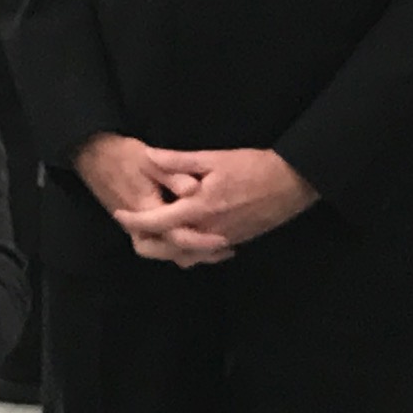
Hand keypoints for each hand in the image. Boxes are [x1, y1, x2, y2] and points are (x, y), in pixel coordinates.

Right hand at [72, 133, 225, 266]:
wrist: (91, 154)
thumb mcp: (147, 159)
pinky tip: (196, 240)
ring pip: (164, 252)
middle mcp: (139, 225)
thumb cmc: (121, 154)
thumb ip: (171, 174)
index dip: (201, 240)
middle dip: (197, 253)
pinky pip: (159, 245)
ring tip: (217, 248)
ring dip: (189, 253)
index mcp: (145, 208)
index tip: (224, 238)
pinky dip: (179, 248)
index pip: (175, 235)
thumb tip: (194, 188)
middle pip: (169, 252)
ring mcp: (135, 227)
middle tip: (224, 247)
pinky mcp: (135, 225)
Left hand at [114, 147, 317, 259]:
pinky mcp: (236, 241)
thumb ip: (178, 161)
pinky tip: (185, 238)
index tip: (118, 213)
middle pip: (168, 248)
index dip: (134, 220)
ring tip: (153, 233)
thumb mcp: (213, 158)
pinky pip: (206, 255)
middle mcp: (209, 230)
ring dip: (167, 249)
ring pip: (187, 256)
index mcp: (199, 209)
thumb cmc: (253, 167)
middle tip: (131, 229)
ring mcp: (224, 239)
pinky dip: (190, 252)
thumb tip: (147, 157)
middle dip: (145, 242)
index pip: (157, 222)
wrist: (293, 183)